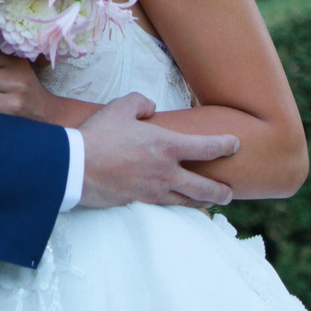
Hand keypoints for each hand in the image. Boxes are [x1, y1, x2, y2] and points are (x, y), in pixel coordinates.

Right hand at [78, 94, 238, 209]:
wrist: (76, 167)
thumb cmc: (99, 135)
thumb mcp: (120, 107)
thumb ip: (141, 103)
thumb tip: (151, 110)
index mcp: (166, 146)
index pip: (206, 148)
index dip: (225, 145)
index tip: (235, 144)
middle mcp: (166, 173)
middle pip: (205, 187)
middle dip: (221, 191)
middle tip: (230, 192)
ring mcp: (154, 191)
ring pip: (187, 202)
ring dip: (203, 202)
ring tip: (210, 202)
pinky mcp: (140, 202)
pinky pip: (166, 206)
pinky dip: (178, 206)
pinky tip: (179, 205)